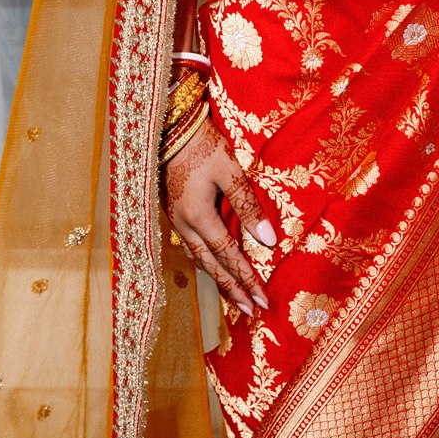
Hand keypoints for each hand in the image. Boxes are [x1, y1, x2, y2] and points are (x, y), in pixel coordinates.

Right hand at [164, 113, 277, 316]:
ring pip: (199, 259)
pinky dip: (205, 263)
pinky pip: (191, 248)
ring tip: (234, 297)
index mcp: (198, 216)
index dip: (246, 279)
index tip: (262, 300)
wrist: (169, 127)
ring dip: (218, 280)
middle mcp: (184, 225)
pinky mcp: (174, 213)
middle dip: (232, 290)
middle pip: (211, 266)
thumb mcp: (230, 170)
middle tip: (251, 310)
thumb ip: (247, 205)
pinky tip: (212, 266)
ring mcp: (176, 220)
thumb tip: (269, 241)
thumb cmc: (202, 145)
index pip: (228, 256)